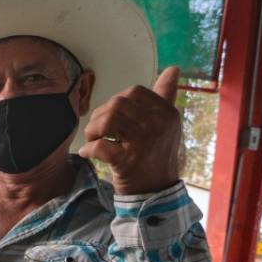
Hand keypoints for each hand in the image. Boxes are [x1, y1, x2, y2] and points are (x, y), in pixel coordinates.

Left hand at [78, 66, 182, 195]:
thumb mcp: (166, 124)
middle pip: (118, 104)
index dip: (116, 102)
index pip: (135, 92)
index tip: (112, 118)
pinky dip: (89, 149)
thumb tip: (173, 69)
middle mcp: (159, 125)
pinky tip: (88, 154)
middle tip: (97, 131)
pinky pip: (100, 146)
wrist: (156, 193)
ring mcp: (144, 143)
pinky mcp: (128, 161)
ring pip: (108, 121)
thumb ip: (166, 96)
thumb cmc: (156, 156)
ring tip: (93, 140)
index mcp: (167, 113)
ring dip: (93, 130)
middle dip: (100, 116)